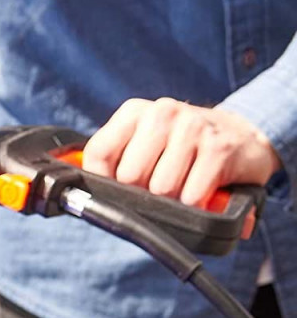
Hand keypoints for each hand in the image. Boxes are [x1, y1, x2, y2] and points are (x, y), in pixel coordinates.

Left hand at [83, 98, 279, 206]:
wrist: (242, 136)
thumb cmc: (180, 147)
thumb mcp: (144, 143)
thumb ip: (113, 161)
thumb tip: (75, 194)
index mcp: (134, 112)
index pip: (98, 153)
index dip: (102, 181)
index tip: (115, 190)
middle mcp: (161, 113)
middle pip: (129, 176)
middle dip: (141, 194)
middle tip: (158, 189)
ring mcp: (192, 127)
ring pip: (161, 188)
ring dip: (171, 201)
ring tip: (183, 187)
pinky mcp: (219, 148)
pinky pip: (191, 196)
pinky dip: (195, 205)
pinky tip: (202, 191)